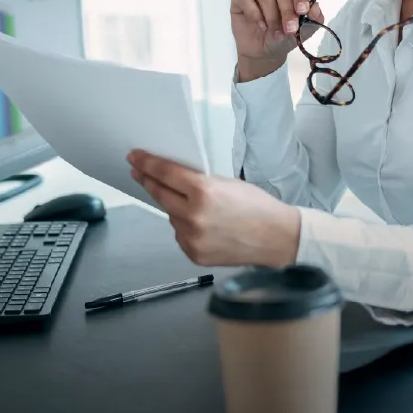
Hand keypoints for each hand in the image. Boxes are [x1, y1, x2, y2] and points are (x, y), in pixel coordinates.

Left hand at [127, 150, 300, 267]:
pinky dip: (185, 227)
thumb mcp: (227, 183)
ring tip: (196, 207)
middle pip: (160, 194)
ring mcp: (192, 238)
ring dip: (175, 208)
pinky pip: (180, 234)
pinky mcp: (194, 254)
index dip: (147, 164)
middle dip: (148, 181)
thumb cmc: (258, 208)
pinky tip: (203, 225)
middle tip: (138, 172)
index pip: (165, 173)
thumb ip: (198, 182)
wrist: (276, 238)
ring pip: (170, 216)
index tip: (135, 158)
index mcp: (204, 192)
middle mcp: (194, 216)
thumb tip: (172, 178)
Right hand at [231, 0, 323, 79]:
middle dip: (287, 10)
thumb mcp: (302, 33)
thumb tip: (316, 8)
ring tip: (274, 32)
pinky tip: (260, 25)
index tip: (302, 11)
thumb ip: (312, 21)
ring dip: (271, 15)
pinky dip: (253, 12)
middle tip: (289, 28)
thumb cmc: (283, 39)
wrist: (263, 53)